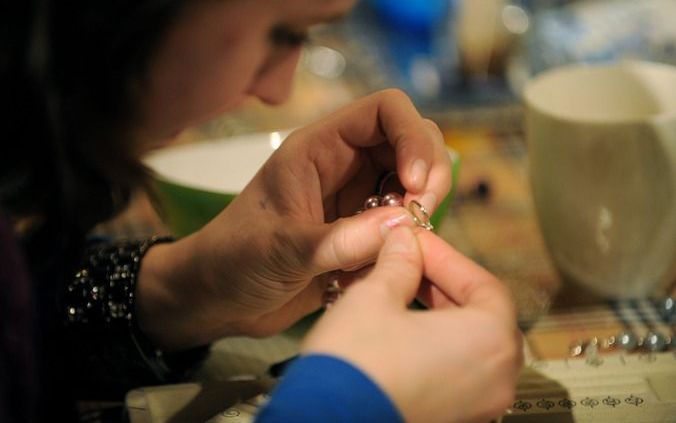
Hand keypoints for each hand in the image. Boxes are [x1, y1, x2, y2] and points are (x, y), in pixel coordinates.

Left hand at [137, 89, 451, 347]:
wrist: (217, 300)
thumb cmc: (234, 261)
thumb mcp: (280, 250)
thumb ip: (338, 241)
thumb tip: (402, 226)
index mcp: (319, 148)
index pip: (384, 111)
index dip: (411, 137)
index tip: (415, 184)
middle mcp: (344, 166)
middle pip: (411, 143)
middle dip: (428, 174)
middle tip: (422, 218)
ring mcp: (356, 199)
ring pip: (412, 184)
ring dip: (422, 210)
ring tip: (408, 245)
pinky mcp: (362, 233)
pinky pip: (403, 223)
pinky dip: (411, 239)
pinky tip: (394, 263)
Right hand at [302, 226, 522, 422]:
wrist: (327, 422)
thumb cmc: (357, 362)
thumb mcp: (375, 297)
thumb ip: (399, 263)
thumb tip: (404, 240)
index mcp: (491, 342)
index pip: (483, 285)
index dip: (446, 257)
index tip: (416, 242)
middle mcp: (497, 379)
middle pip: (479, 316)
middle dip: (441, 285)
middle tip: (407, 263)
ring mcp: (479, 406)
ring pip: (467, 345)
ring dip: (437, 315)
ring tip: (398, 293)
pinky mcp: (454, 420)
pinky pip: (455, 372)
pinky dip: (435, 347)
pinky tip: (400, 330)